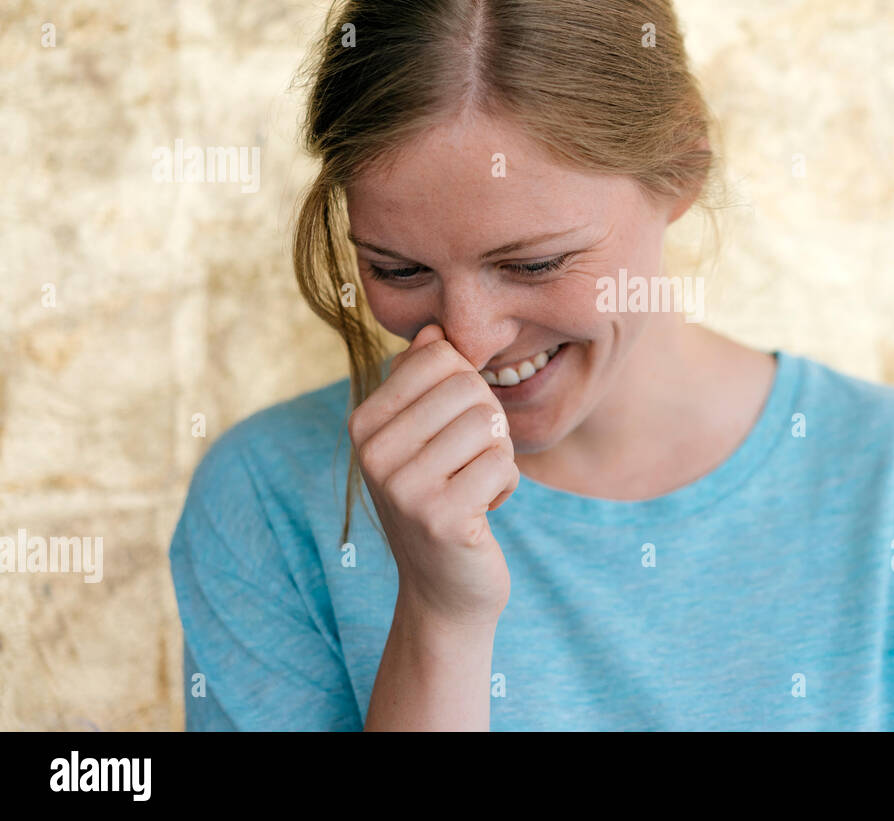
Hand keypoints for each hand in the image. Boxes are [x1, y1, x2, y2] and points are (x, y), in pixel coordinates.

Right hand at [348, 324, 517, 627]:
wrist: (445, 588)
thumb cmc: (441, 498)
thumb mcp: (424, 437)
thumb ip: (425, 383)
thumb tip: (434, 329)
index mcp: (363, 423)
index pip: (438, 356)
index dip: (467, 385)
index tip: (454, 427)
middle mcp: (372, 453)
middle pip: (468, 387)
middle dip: (488, 423)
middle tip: (469, 462)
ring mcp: (402, 487)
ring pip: (490, 423)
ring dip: (498, 455)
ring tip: (473, 485)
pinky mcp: (440, 517)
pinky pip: (503, 464)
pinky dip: (506, 485)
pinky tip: (482, 510)